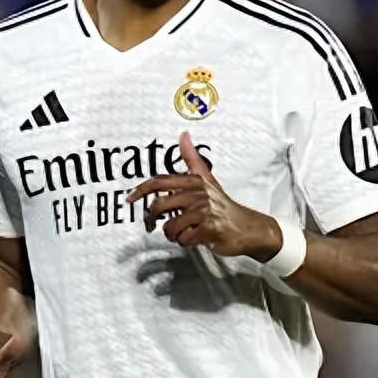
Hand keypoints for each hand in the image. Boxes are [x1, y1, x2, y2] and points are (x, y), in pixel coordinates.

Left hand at [126, 131, 279, 259]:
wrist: (247, 227)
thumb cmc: (223, 205)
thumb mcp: (207, 179)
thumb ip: (192, 158)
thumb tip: (184, 134)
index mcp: (193, 181)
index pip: (160, 182)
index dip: (141, 190)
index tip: (129, 199)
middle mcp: (197, 193)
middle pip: (159, 206)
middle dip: (151, 219)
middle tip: (151, 225)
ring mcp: (203, 211)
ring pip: (169, 227)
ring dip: (173, 234)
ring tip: (184, 232)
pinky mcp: (208, 229)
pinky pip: (183, 239)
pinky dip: (186, 242)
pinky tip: (196, 238)